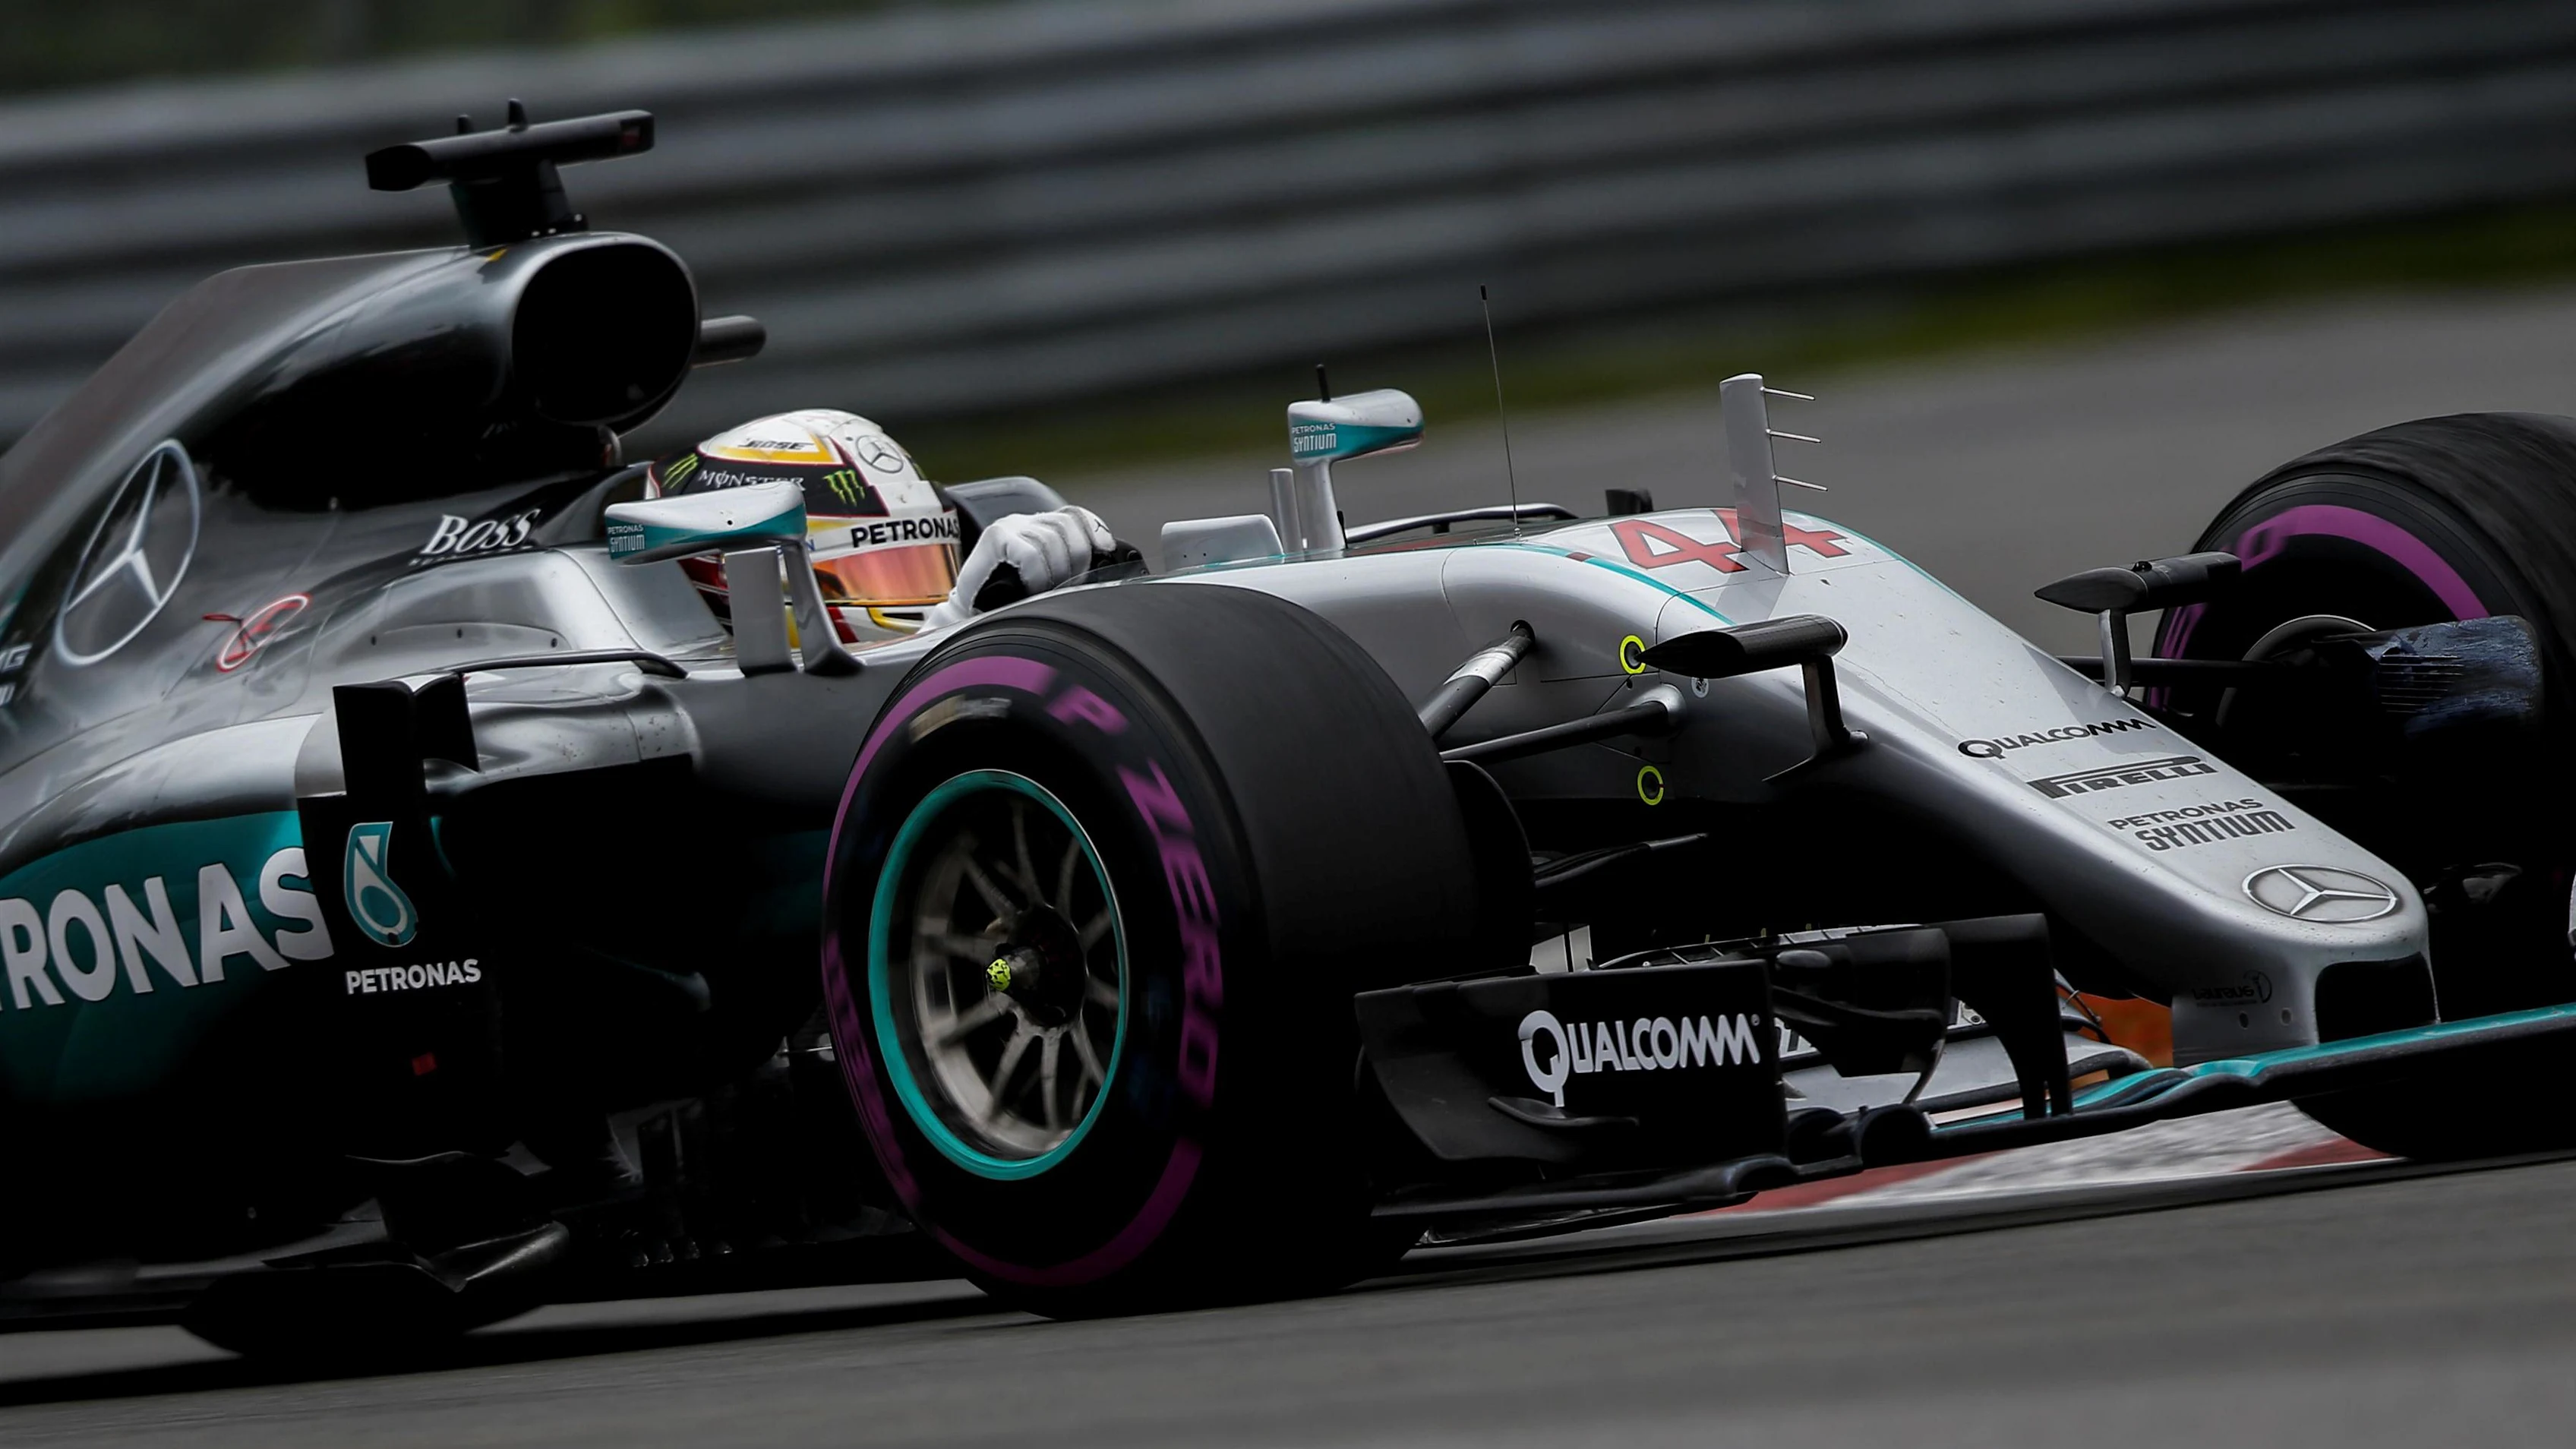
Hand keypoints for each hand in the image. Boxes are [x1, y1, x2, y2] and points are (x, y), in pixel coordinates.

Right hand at [923, 506, 1117, 628]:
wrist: (968, 616)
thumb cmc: (1008, 602)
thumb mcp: (1045, 581)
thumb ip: (1067, 566)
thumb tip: (1103, 565)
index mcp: (1038, 527)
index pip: (1074, 516)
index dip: (1094, 529)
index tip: (1105, 550)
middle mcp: (1024, 521)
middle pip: (1067, 526)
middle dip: (1076, 559)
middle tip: (1066, 586)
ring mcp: (1008, 527)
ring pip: (1051, 541)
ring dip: (1055, 573)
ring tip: (1045, 591)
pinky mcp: (995, 537)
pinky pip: (1031, 554)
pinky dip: (1037, 575)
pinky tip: (1030, 588)